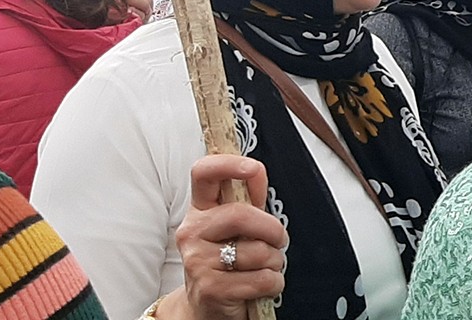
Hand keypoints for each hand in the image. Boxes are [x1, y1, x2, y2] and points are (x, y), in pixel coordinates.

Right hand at [152, 155, 284, 319]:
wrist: (207, 306)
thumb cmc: (226, 262)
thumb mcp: (237, 227)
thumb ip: (248, 199)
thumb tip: (257, 172)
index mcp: (199, 210)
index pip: (203, 173)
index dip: (229, 164)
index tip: (252, 167)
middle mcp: (192, 232)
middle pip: (241, 214)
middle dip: (272, 229)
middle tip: (279, 239)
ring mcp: (197, 261)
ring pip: (258, 251)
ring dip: (275, 261)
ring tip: (265, 266)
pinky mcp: (210, 288)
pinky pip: (261, 279)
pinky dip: (273, 283)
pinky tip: (262, 285)